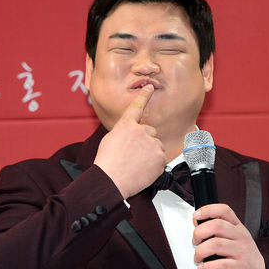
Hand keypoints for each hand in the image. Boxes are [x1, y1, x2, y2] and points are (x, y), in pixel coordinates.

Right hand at [94, 84, 166, 198]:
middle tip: (133, 154)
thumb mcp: (110, 140)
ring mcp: (152, 144)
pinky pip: (161, 157)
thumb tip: (132, 132)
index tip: (149, 87)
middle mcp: (141, 131)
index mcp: (126, 125)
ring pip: (156, 144)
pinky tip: (142, 169)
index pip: (136, 106)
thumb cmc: (107, 163)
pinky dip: (154, 164)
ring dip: (150, 152)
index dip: (143, 95)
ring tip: (136, 164)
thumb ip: (124, 132)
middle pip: (150, 131)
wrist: (111, 181)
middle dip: (145, 140)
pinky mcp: (160, 157)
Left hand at [193, 204, 267, 268]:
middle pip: (216, 225)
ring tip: (199, 257)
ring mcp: (242, 252)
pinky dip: (206, 266)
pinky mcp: (240, 268)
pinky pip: (219, 265)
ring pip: (215, 244)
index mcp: (238, 228)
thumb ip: (220, 230)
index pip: (224, 210)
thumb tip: (198, 223)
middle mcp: (241, 238)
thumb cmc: (242, 257)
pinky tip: (204, 267)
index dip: (207, 210)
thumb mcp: (235, 239)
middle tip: (196, 242)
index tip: (196, 216)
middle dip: (199, 233)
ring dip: (200, 251)